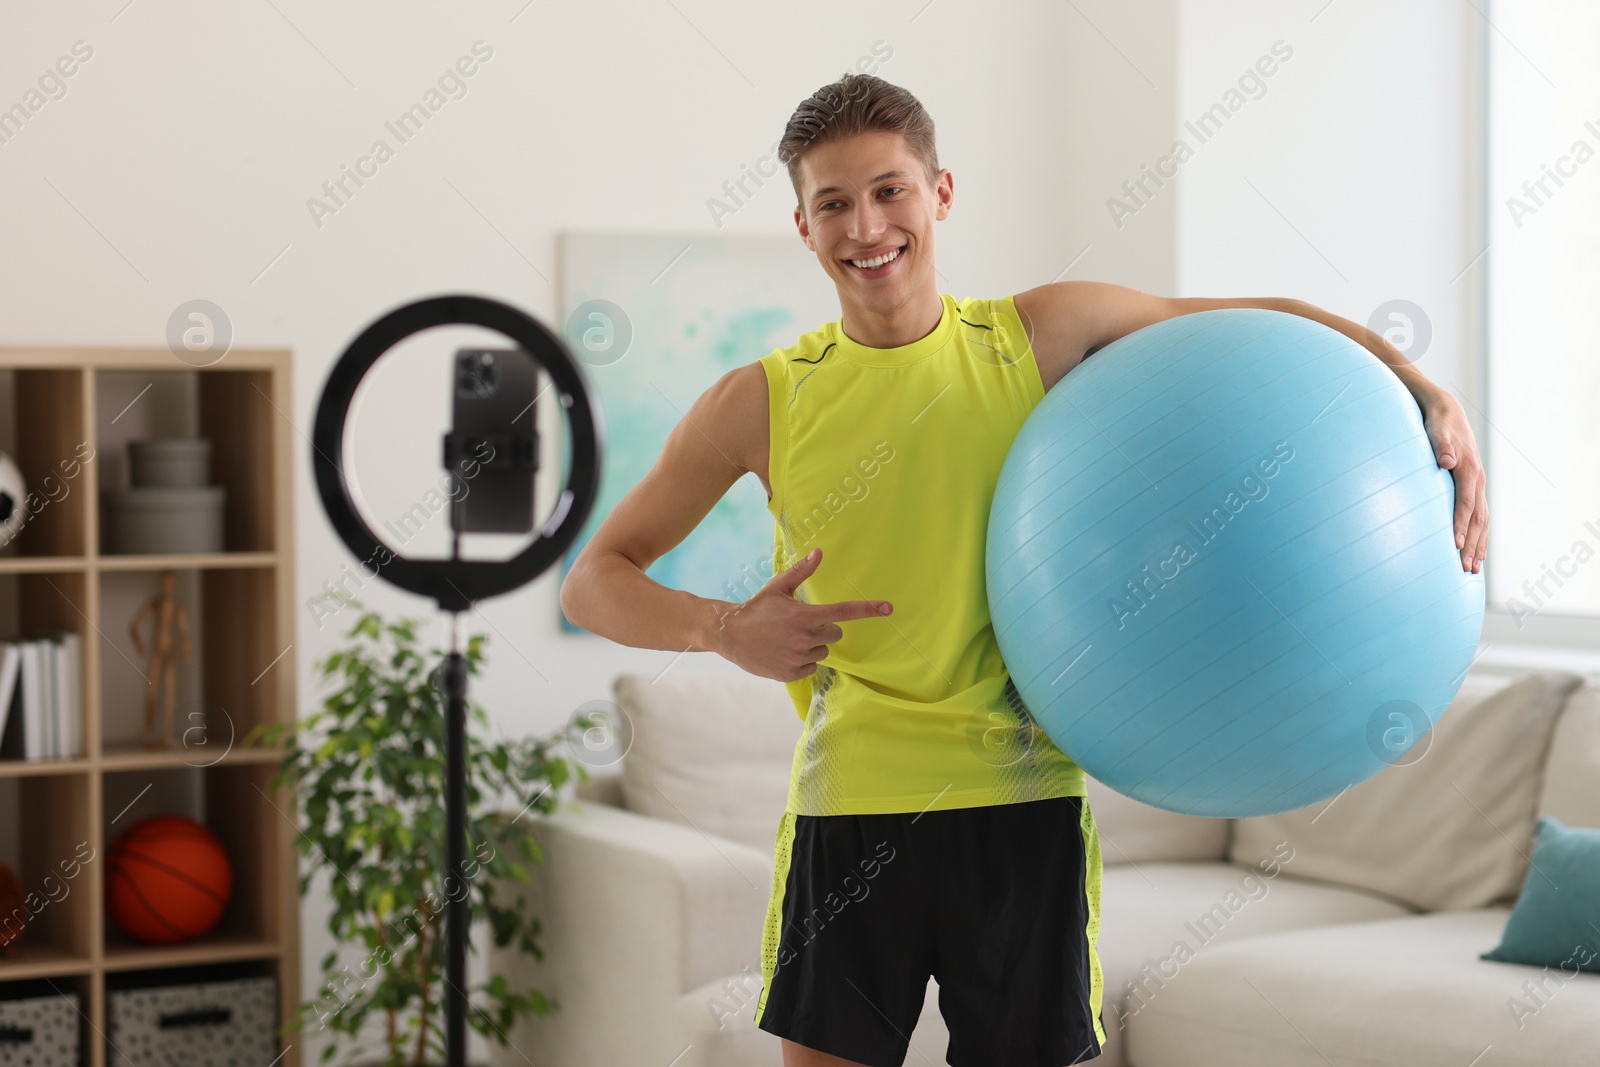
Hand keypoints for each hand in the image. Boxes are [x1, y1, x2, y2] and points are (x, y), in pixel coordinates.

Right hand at [711, 547, 892, 681]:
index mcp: (805, 615)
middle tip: (800, 625)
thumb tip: (819, 552)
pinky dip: (801, 661)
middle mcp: (805, 638)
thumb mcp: (778, 588)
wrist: (729, 635)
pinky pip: (811, 667)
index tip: (888, 608)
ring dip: (812, 646)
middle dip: (823, 629)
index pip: (843, 611)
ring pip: (823, 652)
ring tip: (787, 639)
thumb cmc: (756, 609)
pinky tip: (783, 652)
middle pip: (835, 635)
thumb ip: (801, 572)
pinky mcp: (790, 673)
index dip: (867, 609)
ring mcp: (798, 658)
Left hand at [1421, 390, 1485, 573]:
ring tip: (1474, 569)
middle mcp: (1477, 480)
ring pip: (1482, 521)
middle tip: (1466, 569)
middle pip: (1477, 519)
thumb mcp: (1436, 432)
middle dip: (1472, 545)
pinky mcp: (1473, 488)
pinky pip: (1479, 516)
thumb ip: (1441, 447)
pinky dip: (1479, 535)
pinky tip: (1474, 551)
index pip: (1465, 504)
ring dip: (1479, 546)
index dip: (1460, 526)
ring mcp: (1478, 485)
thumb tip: (1447, 460)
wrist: (1448, 414)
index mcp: (1469, 471)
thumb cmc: (1437, 425)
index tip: (1455, 546)